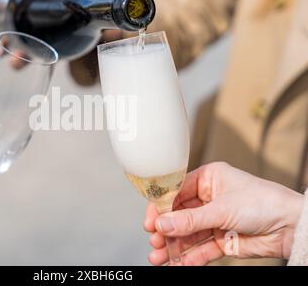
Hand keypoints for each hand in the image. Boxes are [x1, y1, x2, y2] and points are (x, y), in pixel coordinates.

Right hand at [144, 162, 303, 265]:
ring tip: (158, 257)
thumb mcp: (222, 209)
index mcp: (208, 179)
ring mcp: (215, 219)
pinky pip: (201, 248)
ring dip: (173, 246)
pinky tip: (179, 263)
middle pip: (179, 214)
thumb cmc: (263, 203)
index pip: (176, 191)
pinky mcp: (222, 239)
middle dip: (166, 229)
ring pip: (188, 234)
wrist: (292, 226)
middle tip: (154, 240)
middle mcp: (209, 198)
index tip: (150, 220)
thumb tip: (162, 224)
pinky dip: (190, 257)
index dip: (161, 206)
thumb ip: (190, 220)